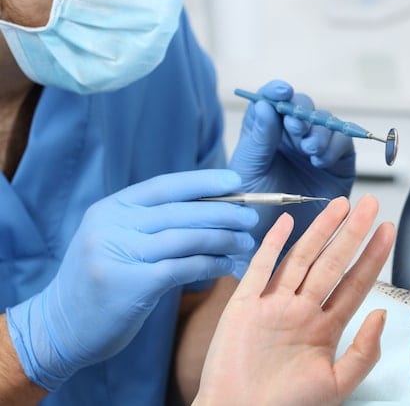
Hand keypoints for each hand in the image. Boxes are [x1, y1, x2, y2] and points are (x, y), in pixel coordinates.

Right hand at [5, 169, 257, 390]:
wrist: (59, 327)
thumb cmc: (101, 280)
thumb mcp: (115, 239)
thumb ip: (151, 221)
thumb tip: (211, 205)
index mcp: (111, 208)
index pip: (165, 186)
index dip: (203, 181)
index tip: (236, 180)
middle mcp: (112, 226)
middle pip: (181, 211)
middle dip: (224, 213)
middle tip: (252, 218)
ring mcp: (118, 254)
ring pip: (186, 238)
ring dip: (223, 239)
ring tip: (245, 243)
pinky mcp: (130, 285)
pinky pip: (183, 268)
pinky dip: (211, 264)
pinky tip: (227, 266)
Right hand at [194, 194, 394, 405]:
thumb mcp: (337, 384)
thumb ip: (364, 351)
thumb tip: (382, 315)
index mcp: (324, 328)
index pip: (355, 283)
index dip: (372, 256)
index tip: (387, 231)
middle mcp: (301, 310)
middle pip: (332, 263)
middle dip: (352, 233)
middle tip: (369, 206)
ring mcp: (274, 305)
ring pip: (302, 259)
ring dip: (321, 231)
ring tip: (340, 206)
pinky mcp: (245, 306)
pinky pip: (261, 269)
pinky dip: (272, 245)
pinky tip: (287, 224)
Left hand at [228, 80, 355, 271]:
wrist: (271, 249)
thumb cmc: (252, 215)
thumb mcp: (248, 173)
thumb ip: (257, 140)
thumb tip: (264, 106)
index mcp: (265, 135)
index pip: (272, 103)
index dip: (277, 92)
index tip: (280, 91)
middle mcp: (291, 140)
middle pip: (302, 109)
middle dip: (301, 113)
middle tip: (297, 126)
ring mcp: (315, 152)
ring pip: (325, 124)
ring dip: (319, 130)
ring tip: (309, 148)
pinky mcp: (337, 166)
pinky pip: (343, 145)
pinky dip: (335, 146)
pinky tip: (321, 159)